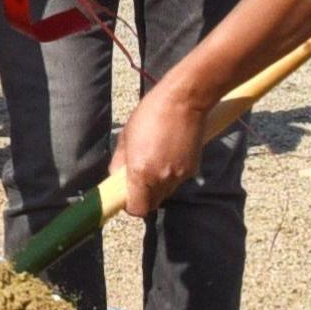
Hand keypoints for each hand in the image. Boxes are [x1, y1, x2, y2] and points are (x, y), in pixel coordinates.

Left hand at [107, 76, 205, 220]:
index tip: (128, 196)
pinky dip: (172, 174)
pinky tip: (170, 153)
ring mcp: (179, 176)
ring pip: (165, 192)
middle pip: (152, 204)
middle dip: (144, 195)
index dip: (131, 206)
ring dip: (158, 184)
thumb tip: (117, 177)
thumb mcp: (126, 136)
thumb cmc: (150, 113)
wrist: (184, 101)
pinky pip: (177, 180)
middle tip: (140, 177)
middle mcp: (161, 179)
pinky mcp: (192, 169)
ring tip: (156, 159)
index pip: (137, 209)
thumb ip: (119, 163)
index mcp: (141, 172)